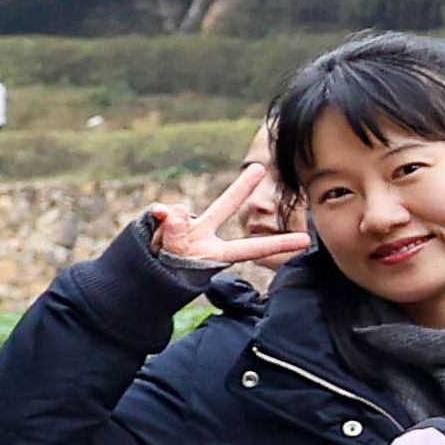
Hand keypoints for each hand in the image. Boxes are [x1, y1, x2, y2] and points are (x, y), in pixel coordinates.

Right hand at [148, 146, 308, 275]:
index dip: (279, 244)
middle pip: (224, 206)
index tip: (307, 240)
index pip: (252, 248)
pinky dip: (156, 218)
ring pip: (180, 213)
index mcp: (217, 253)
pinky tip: (155, 223)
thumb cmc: (164, 276)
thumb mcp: (175, 264)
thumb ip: (177, 238)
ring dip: (169, 228)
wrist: (137, 277)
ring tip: (162, 245)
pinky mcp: (165, 218)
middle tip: (260, 167)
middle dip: (241, 187)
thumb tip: (178, 210)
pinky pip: (160, 213)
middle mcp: (204, 235)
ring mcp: (185, 225)